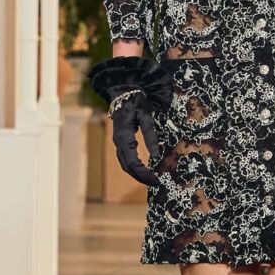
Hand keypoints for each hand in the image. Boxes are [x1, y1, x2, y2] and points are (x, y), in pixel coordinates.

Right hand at [88, 56, 173, 187]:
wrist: (123, 91)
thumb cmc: (136, 102)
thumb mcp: (146, 116)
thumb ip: (151, 135)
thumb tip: (157, 155)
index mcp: (124, 137)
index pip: (133, 162)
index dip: (144, 173)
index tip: (156, 180)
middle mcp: (118, 142)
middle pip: (127, 166)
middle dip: (141, 177)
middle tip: (156, 183)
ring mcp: (117, 142)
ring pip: (124, 164)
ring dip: (137, 174)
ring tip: (151, 179)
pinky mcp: (120, 140)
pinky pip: (125, 158)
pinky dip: (134, 166)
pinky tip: (144, 169)